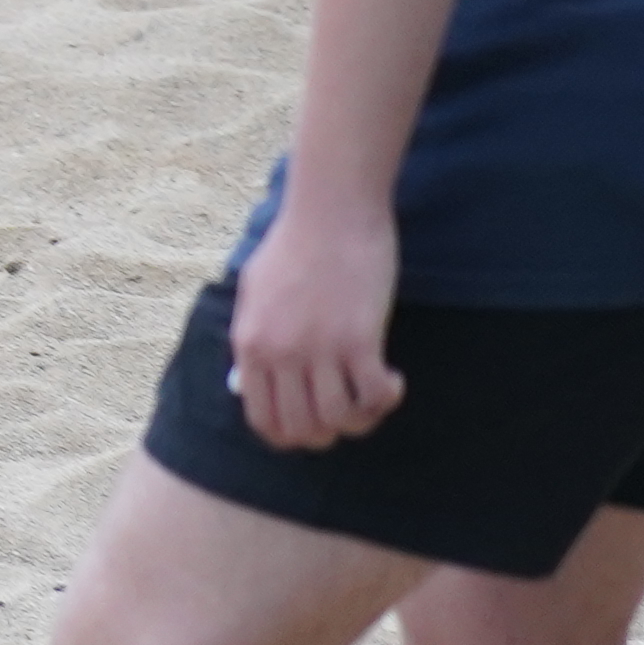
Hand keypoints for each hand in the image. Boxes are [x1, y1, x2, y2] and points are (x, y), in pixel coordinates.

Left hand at [225, 187, 406, 453]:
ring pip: (339, 419)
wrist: (330, 208)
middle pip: (303, 429)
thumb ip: (254, 335)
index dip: (289, 436)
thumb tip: (252, 377)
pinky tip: (393, 381)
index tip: (311, 428)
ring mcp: (319, 349)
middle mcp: (280, 353)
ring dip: (361, 419)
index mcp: (250, 343)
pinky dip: (386, 400)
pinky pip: (374, 396)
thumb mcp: (254, 290)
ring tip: (371, 397)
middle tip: (346, 416)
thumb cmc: (294, 243)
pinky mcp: (359, 340)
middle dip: (327, 435)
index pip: (263, 419)